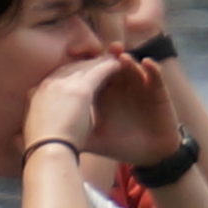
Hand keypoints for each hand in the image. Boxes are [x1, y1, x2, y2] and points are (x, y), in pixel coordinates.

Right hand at [21, 53, 121, 154]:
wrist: (47, 151)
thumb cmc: (40, 152)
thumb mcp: (28, 137)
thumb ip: (27, 132)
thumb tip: (15, 139)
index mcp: (35, 94)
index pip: (55, 78)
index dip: (68, 76)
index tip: (78, 77)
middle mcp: (48, 84)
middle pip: (70, 69)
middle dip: (83, 66)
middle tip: (97, 64)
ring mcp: (64, 84)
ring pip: (85, 67)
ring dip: (97, 64)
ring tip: (110, 62)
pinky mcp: (82, 89)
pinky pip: (99, 71)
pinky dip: (109, 67)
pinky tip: (118, 65)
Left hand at [83, 48, 181, 164]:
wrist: (150, 156)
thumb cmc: (121, 147)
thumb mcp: (94, 141)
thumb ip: (74, 136)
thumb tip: (48, 138)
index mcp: (103, 96)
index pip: (94, 77)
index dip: (88, 68)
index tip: (79, 60)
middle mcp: (121, 88)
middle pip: (112, 67)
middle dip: (108, 58)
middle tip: (102, 51)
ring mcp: (140, 88)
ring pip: (132, 69)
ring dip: (128, 61)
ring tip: (122, 57)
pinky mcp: (158, 92)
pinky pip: (155, 77)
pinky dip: (152, 69)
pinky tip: (147, 64)